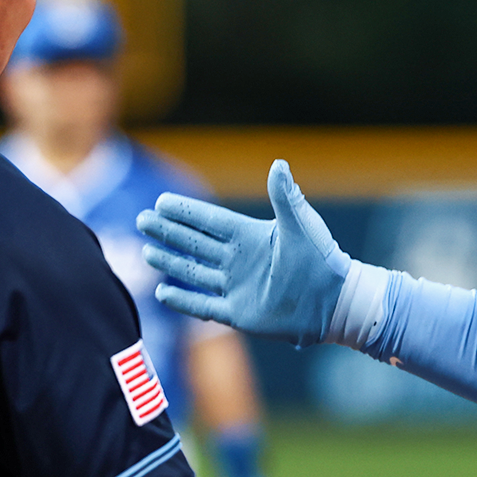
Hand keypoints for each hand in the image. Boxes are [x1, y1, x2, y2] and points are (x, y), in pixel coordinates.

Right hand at [137, 160, 348, 346]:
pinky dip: (183, 300)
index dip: (186, 212)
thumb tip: (279, 163)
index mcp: (251, 237)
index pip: (210, 221)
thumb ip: (286, 197)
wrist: (334, 303)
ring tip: (147, 252)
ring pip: (194, 271)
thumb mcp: (302, 225)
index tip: (161, 201)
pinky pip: (203, 305)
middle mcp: (239, 260)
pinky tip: (163, 292)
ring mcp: (237, 287)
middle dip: (168, 232)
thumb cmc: (322, 261)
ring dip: (170, 262)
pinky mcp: (238, 313)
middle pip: (195, 243)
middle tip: (142, 220)